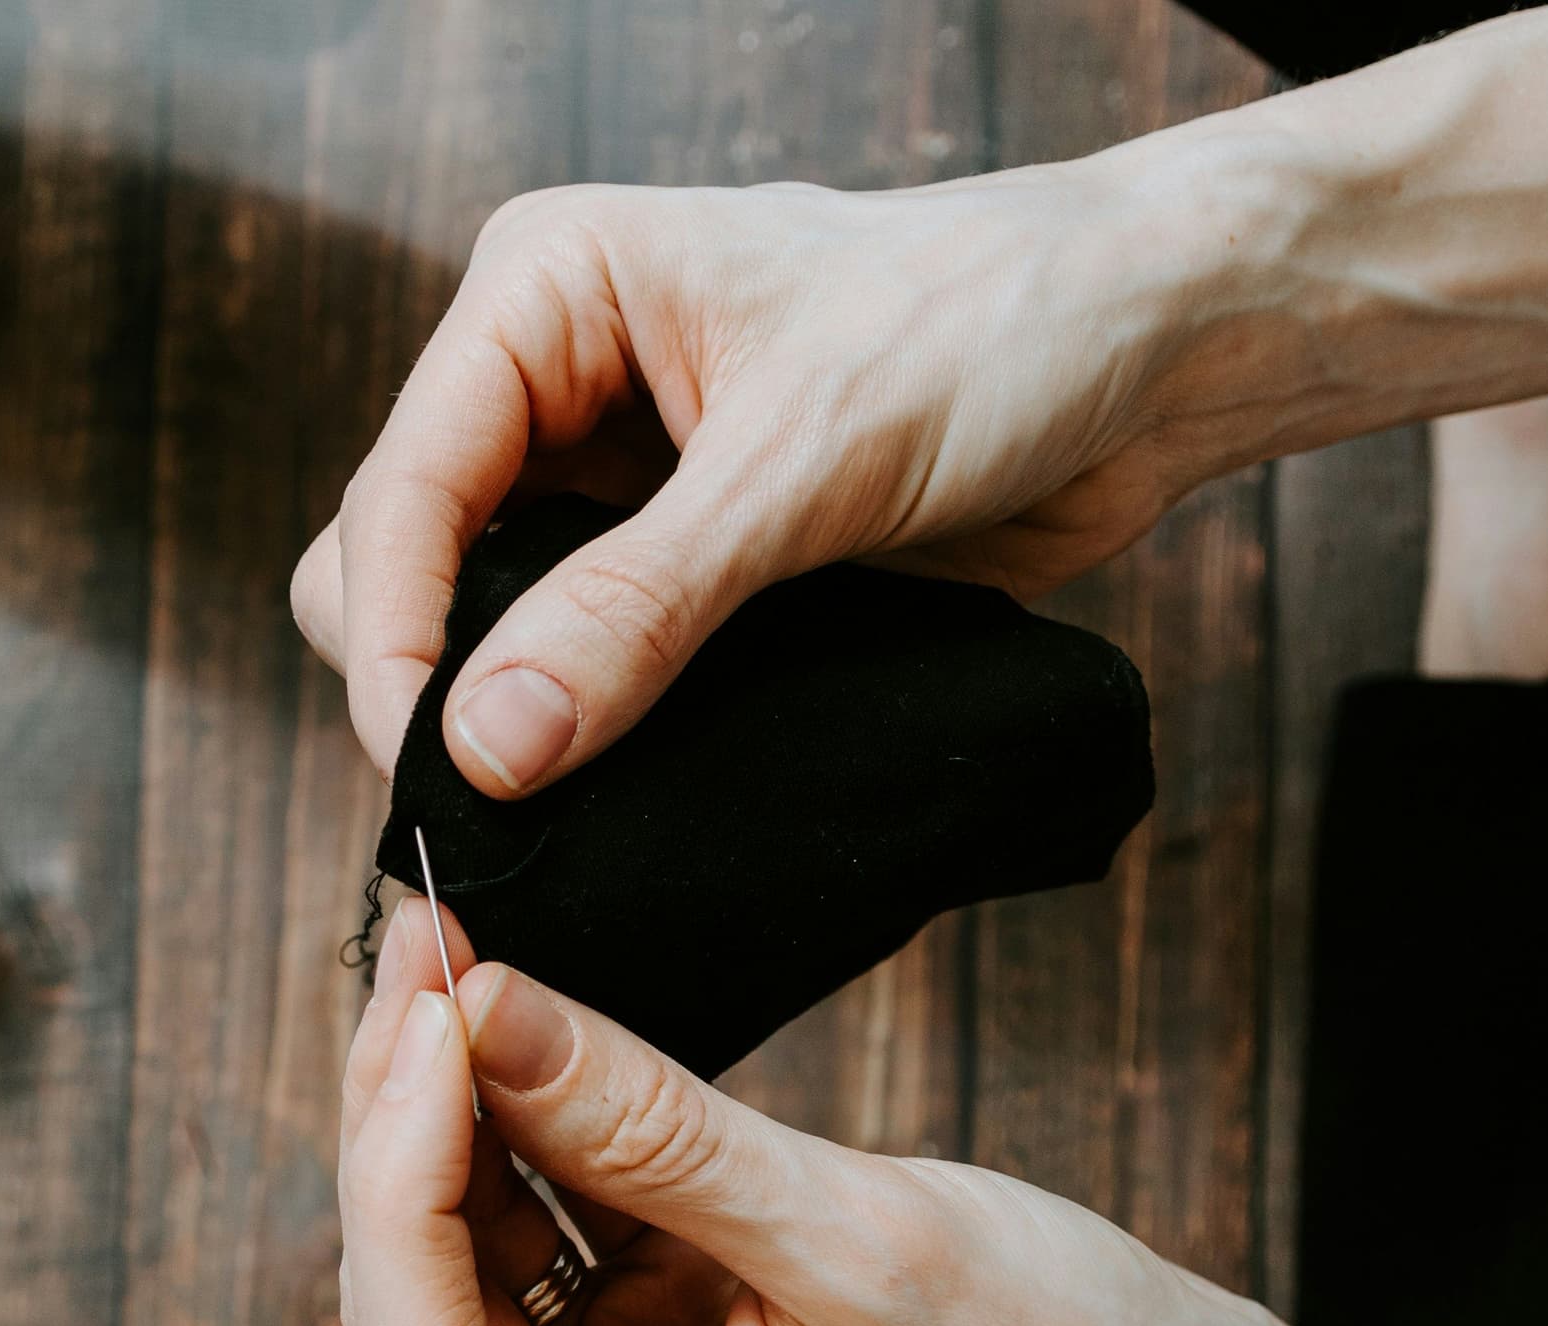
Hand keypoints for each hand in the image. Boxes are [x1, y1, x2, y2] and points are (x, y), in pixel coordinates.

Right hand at [292, 168, 1234, 799]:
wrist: (1151, 351)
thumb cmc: (992, 327)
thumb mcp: (806, 465)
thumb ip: (638, 608)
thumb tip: (489, 747)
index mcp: (545, 289)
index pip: (402, 487)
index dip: (399, 642)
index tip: (437, 780)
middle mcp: (551, 377)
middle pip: (397, 562)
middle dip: (431, 688)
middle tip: (497, 813)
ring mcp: (607, 477)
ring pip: (473, 627)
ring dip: (507, 723)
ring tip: (558, 814)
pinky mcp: (675, 563)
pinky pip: (576, 669)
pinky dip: (582, 736)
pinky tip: (616, 795)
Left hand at [334, 897, 1317, 1325]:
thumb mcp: (862, 1235)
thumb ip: (658, 1137)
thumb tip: (487, 1016)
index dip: (398, 1207)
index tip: (433, 1033)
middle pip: (419, 1323)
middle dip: (401, 1136)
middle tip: (425, 954)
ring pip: (462, 1269)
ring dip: (445, 1119)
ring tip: (458, 966)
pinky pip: (539, 1241)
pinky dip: (520, 1134)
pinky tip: (521, 1033)